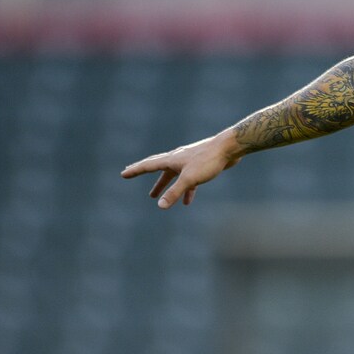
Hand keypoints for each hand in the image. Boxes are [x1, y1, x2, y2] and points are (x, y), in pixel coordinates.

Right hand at [121, 132, 240, 208]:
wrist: (230, 148)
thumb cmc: (209, 160)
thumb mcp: (189, 179)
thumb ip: (174, 192)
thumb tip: (160, 206)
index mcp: (171, 159)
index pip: (148, 165)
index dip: (135, 170)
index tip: (123, 174)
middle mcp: (178, 158)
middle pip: (157, 167)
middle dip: (144, 173)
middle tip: (131, 174)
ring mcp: (189, 161)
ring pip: (173, 175)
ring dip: (164, 186)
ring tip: (156, 197)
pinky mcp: (200, 166)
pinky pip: (189, 180)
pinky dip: (185, 190)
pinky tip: (187, 201)